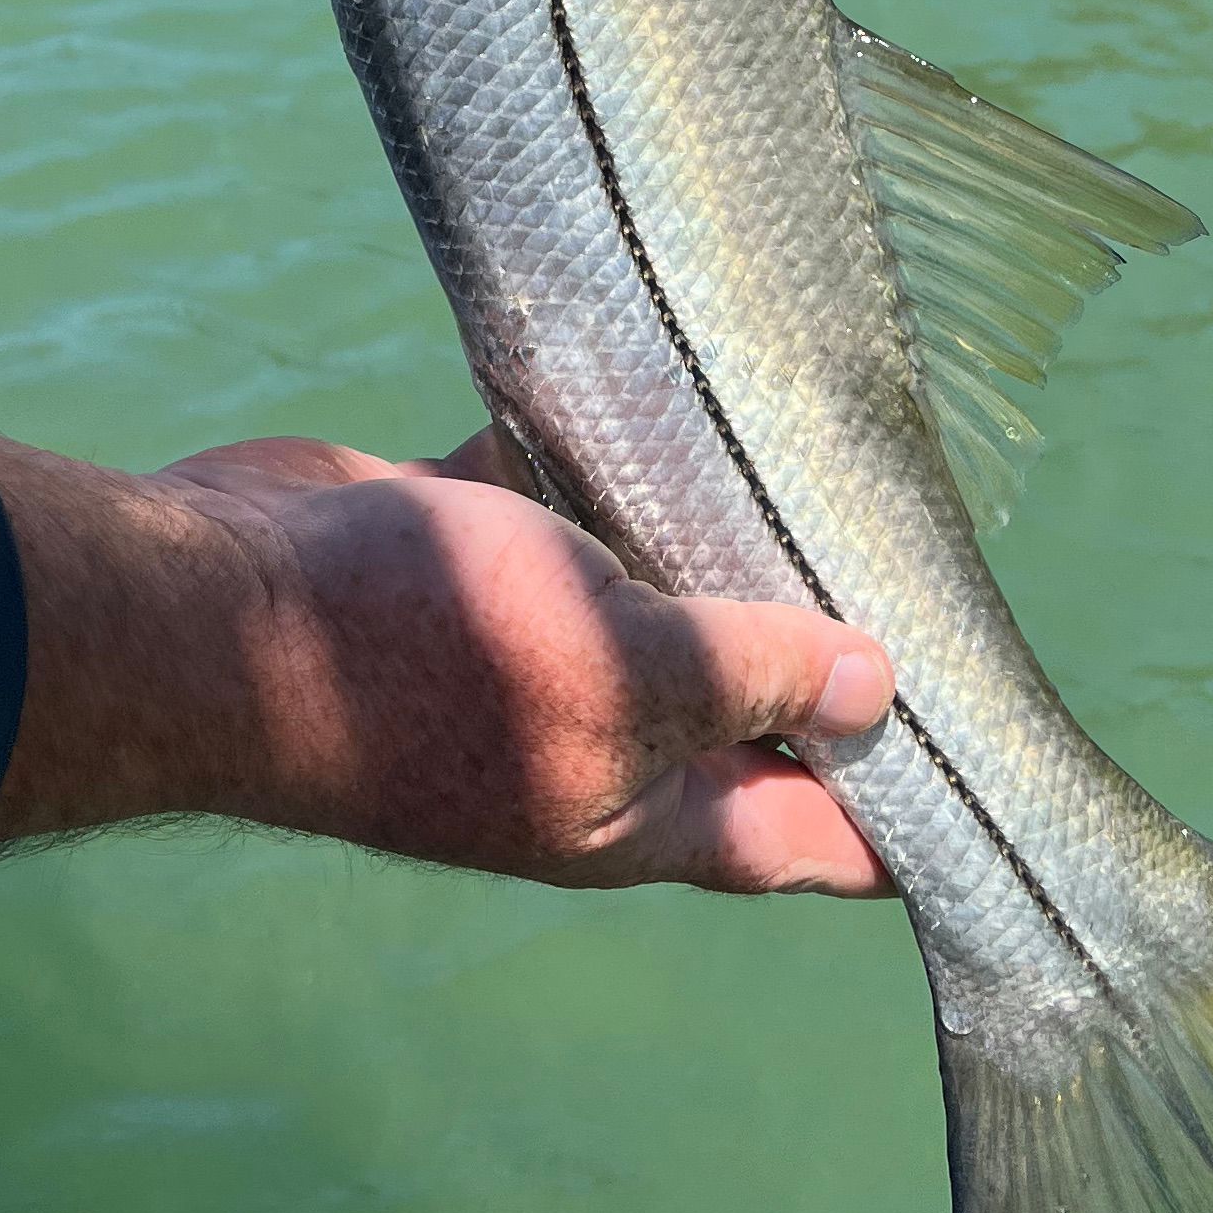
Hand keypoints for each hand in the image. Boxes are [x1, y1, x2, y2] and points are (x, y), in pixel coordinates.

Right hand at [0, 422, 894, 899]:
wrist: (210, 601)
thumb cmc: (421, 658)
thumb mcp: (618, 676)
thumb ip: (748, 677)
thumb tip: (877, 692)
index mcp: (636, 812)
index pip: (808, 838)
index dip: (904, 819)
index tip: (1003, 772)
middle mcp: (594, 740)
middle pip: (745, 711)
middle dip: (828, 648)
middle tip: (937, 557)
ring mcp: (529, 641)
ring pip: (663, 589)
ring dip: (728, 528)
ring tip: (838, 454)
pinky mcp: (469, 539)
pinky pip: (572, 490)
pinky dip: (617, 441)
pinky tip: (682, 374)